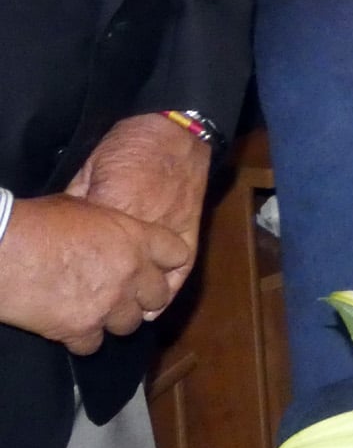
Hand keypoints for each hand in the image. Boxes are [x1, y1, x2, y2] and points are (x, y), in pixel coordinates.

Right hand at [0, 195, 189, 352]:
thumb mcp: (85, 209)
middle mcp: (131, 273)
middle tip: (124, 295)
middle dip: (143, 297)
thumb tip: (112, 229)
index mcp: (137, 239)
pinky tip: (69, 326)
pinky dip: (82, 339)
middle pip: (158, 297)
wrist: (2, 250)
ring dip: (114, 319)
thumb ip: (112, 227)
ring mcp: (109, 304)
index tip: (158, 269)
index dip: (168, 263)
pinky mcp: (81, 329)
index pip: (178, 255)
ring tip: (95, 310)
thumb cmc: (37, 222)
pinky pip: (93, 345)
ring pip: (130, 324)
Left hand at [65, 114, 212, 297]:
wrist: (178, 131)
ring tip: (123, 316)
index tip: (68, 279)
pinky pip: (180, 271)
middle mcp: (144, 230)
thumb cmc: (131, 146)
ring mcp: (170, 234)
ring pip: (152, 281)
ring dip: (138, 301)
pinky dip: (168, 292)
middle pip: (121, 276)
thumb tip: (67, 233)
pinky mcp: (191, 233)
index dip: (76, 272)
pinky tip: (157, 305)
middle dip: (107, 293)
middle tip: (92, 303)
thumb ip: (81, 203)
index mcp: (114, 211)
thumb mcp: (91, 169)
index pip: (90, 256)